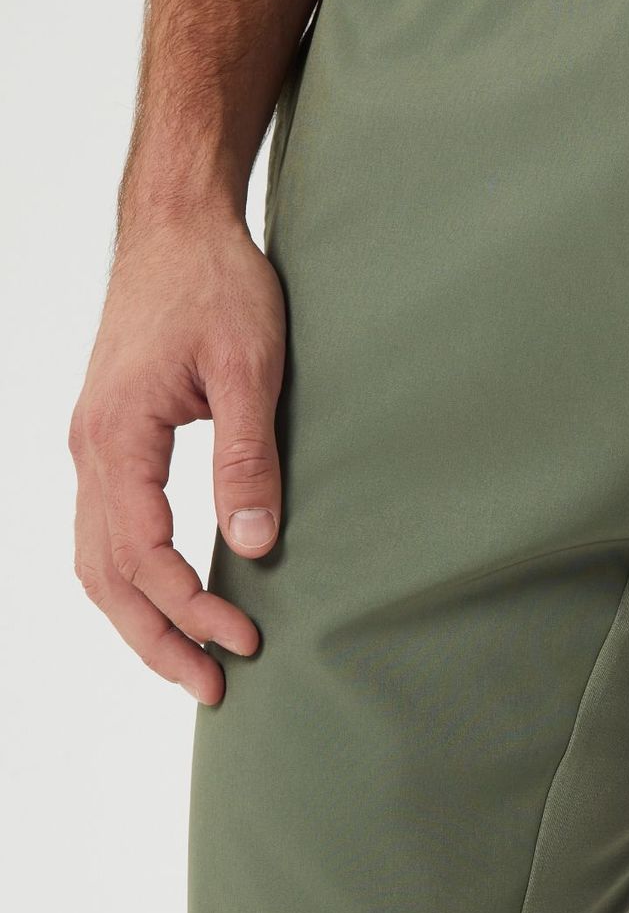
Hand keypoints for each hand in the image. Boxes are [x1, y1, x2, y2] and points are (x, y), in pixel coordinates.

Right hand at [71, 203, 286, 703]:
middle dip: (156, 638)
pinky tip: (169, 598)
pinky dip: (131, 576)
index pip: (143, 555)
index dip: (191, 608)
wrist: (178, 224)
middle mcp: (90, 448)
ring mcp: (92, 443)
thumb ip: (248, 459)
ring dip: (140, 616)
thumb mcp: (252, 368)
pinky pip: (105, 527)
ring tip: (191, 661)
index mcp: (116, 438)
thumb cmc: (216, 283)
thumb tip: (254, 545)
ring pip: (97, 557)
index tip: (244, 641)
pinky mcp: (109, 436)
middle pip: (105, 574)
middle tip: (213, 688)